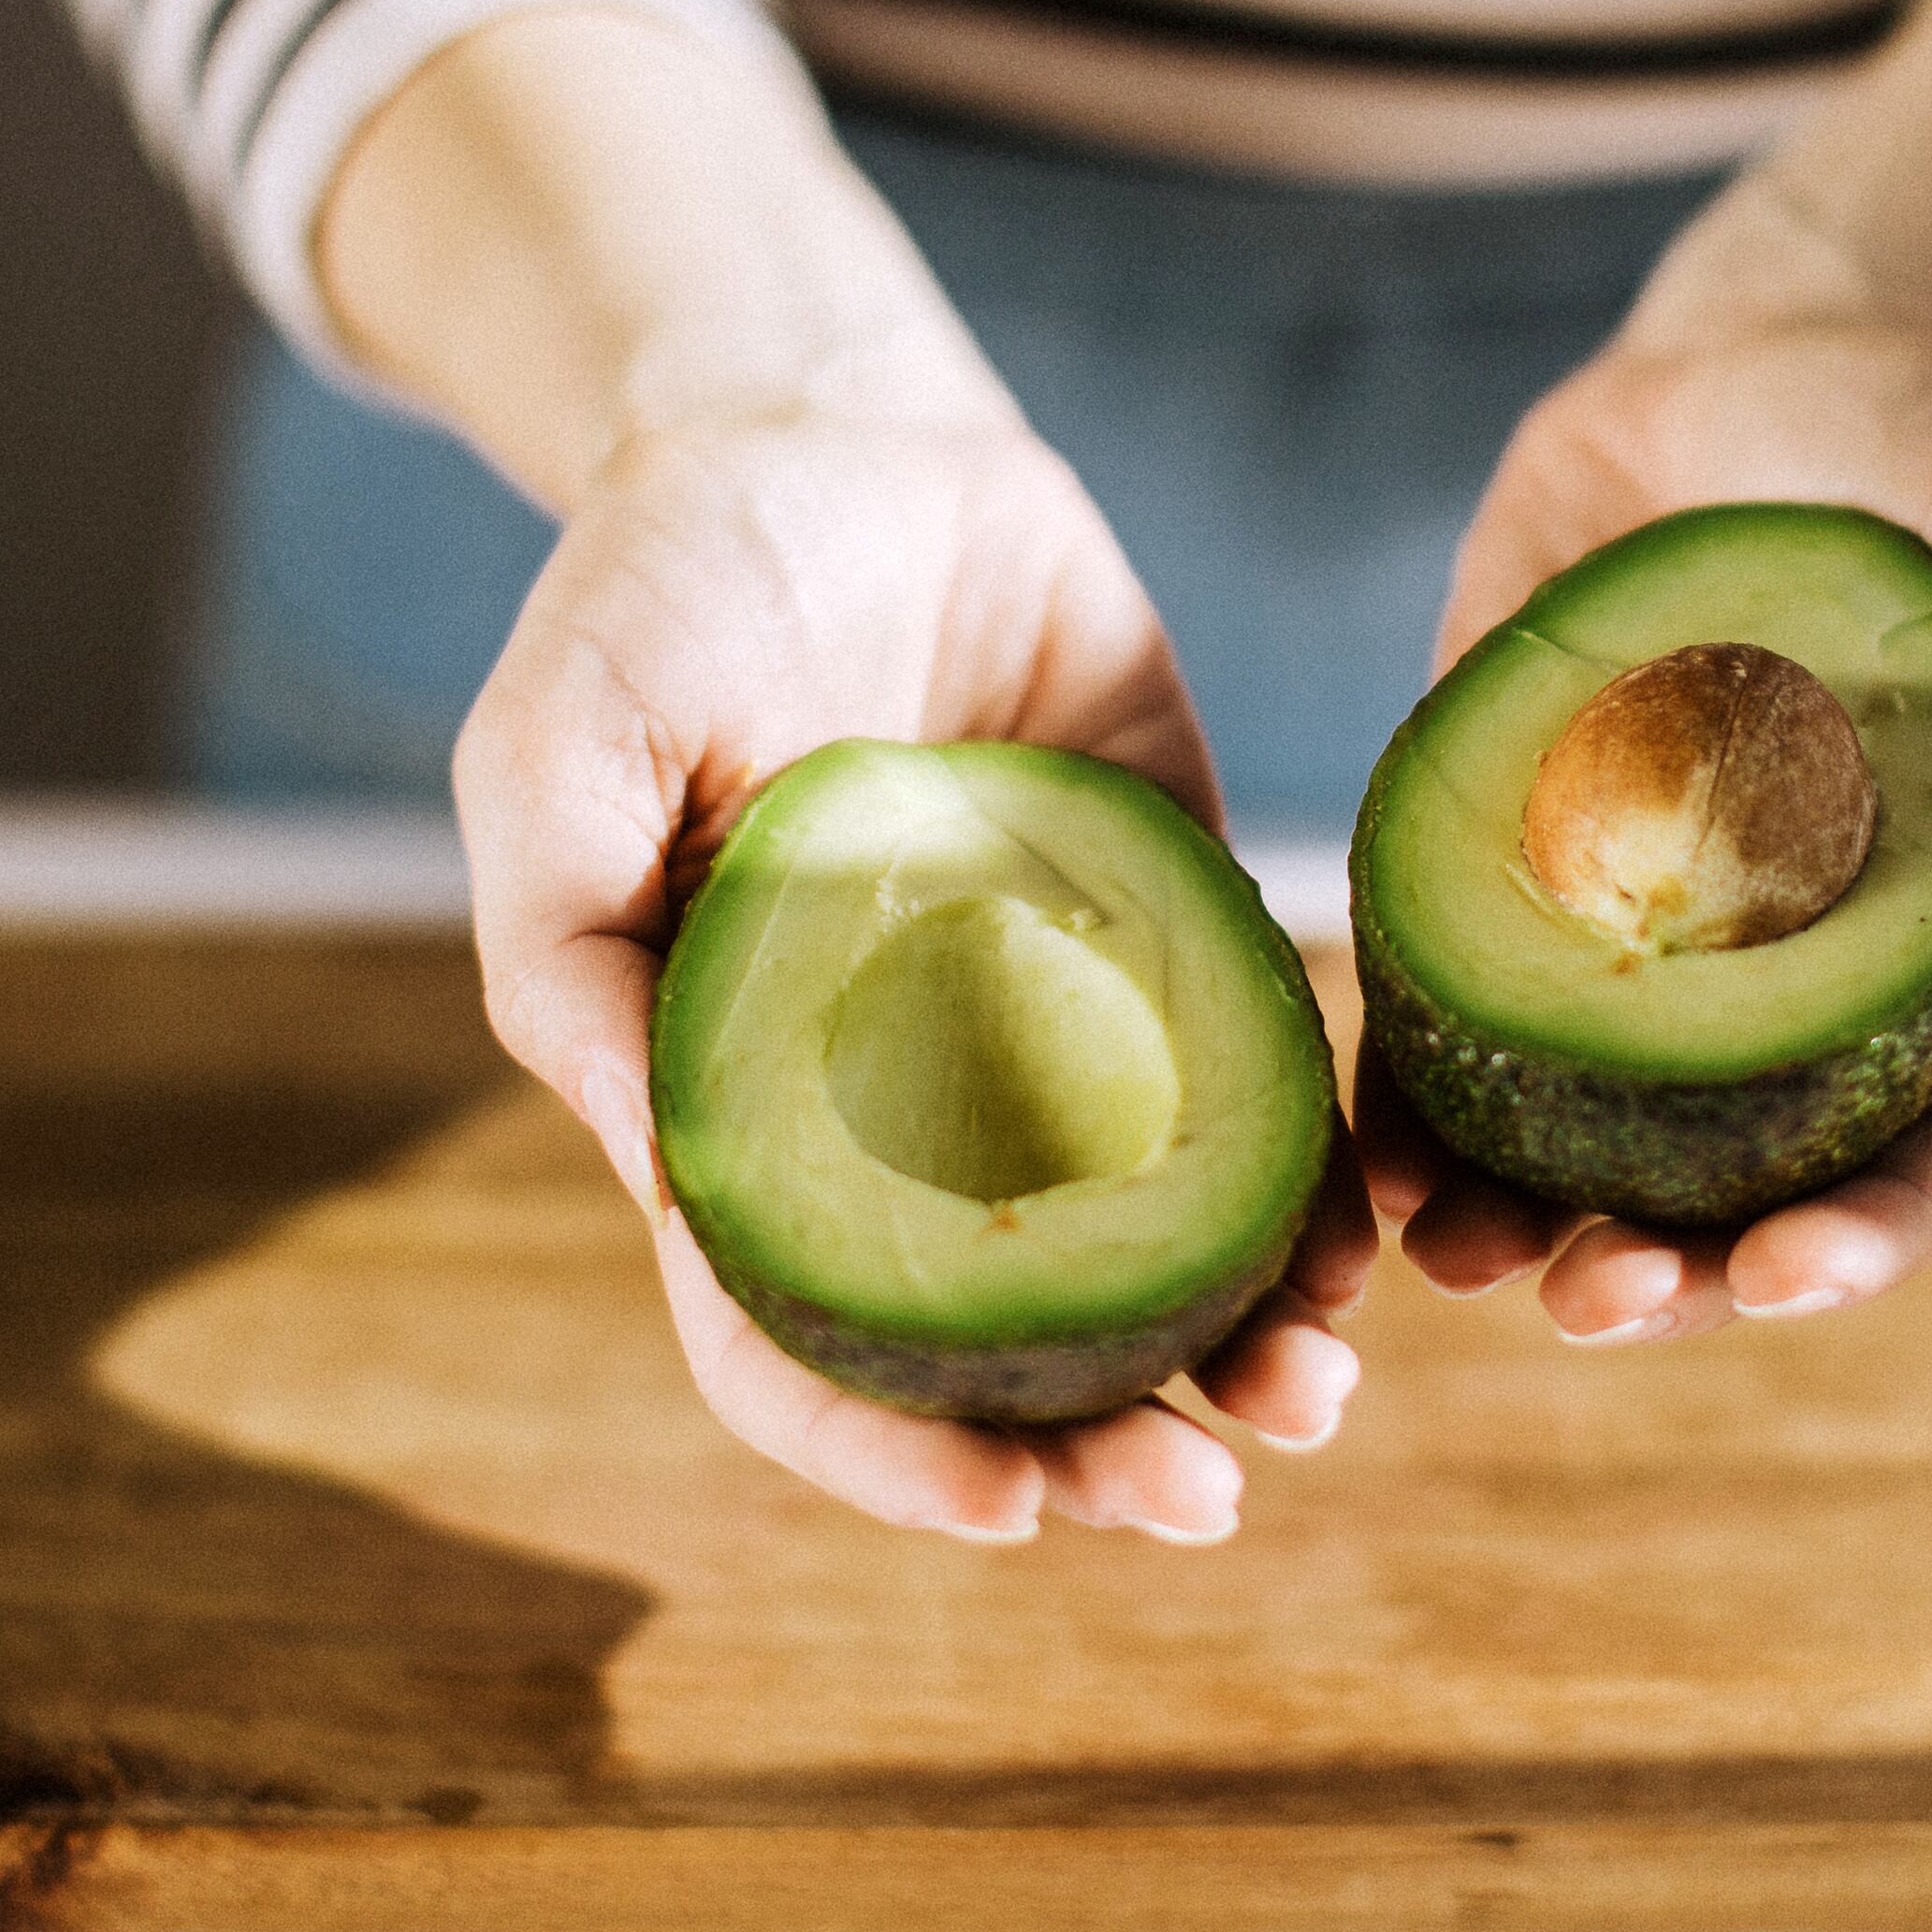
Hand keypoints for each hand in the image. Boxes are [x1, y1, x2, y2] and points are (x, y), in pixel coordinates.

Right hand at [454, 405, 1377, 1540]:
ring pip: (1148, 1241)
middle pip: (997, 1333)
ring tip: (1326, 1390)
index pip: (798, 1335)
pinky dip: (1314, 1172)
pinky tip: (1374, 1226)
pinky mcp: (1170, 920)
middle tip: (1215, 1495)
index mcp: (742, 1101)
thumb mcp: (557, 751)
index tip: (1016, 1509)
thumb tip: (672, 1178)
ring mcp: (1047, 1021)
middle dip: (1101, 1439)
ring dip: (1234, 1340)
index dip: (893, 1445)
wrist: (833, 421)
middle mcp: (903, 1099)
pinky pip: (1256, 1078)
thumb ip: (575, 955)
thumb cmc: (655, 588)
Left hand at [1367, 307, 1931, 1342]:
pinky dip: (1403, 1096)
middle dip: (1674, 1279)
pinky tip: (1359, 1155)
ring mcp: (1640, 935)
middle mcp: (1791, 984)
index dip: (1874, 1235)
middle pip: (1746, 1192)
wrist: (1773, 350)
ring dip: (1519, 1226)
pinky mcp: (1505, 858)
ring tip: (1445, 1262)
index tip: (1784, 1278)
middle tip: (1587, 1303)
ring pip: (1581, 1140)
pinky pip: (1446, 1008)